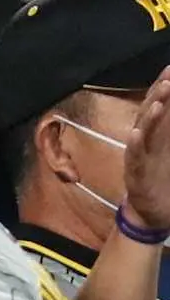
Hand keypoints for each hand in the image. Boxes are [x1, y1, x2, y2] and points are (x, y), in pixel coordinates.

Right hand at [123, 67, 169, 229]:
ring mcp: (140, 157)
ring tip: (159, 100)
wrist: (152, 213)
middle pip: (150, 113)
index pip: (160, 104)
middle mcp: (147, 141)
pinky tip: (135, 133)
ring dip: (149, 116)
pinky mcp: (136, 175)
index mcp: (159, 133)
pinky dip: (134, 145)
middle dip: (159, 94)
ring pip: (142, 133)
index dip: (164, 85)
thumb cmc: (166, 179)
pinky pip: (133, 158)